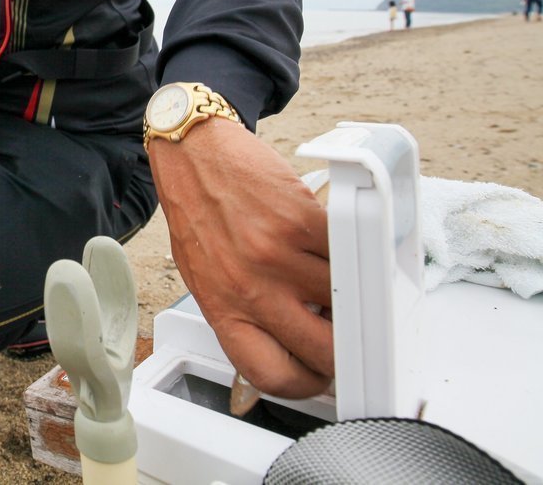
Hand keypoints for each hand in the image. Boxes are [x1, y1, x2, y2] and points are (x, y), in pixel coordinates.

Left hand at [148, 118, 332, 398]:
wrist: (192, 156)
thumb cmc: (198, 214)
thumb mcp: (206, 276)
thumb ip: (242, 311)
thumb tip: (289, 341)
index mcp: (223, 308)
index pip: (270, 374)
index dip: (306, 386)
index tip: (321, 377)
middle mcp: (249, 287)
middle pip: (323, 350)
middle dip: (345, 352)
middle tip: (347, 337)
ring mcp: (276, 255)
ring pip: (345, 299)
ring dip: (350, 294)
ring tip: (336, 280)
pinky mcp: (299, 220)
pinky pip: (346, 253)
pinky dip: (349, 253)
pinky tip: (335, 246)